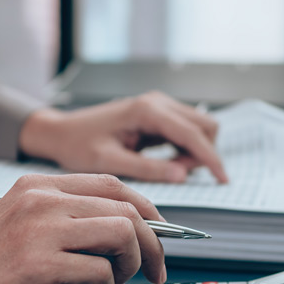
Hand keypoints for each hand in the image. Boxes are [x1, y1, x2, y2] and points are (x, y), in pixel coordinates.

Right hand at [0, 174, 165, 283]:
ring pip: (123, 234)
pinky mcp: (37, 266)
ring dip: (128, 267)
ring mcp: (39, 230)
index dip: (149, 212)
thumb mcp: (20, 226)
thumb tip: (125, 230)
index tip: (159, 238)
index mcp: (38, 186)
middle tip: (153, 273)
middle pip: (128, 209)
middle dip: (153, 246)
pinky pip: (100, 272)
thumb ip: (64, 219)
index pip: (114, 185)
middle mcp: (41, 200)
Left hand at [18, 91, 227, 183]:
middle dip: (202, 154)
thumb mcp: (110, 163)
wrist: (60, 132)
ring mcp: (158, 107)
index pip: (193, 134)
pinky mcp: (157, 116)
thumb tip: (182, 175)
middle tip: (179, 176)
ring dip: (194, 153)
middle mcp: (157, 103)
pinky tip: (166, 164)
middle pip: (205, 126)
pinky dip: (185, 150)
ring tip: (168, 171)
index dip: (211, 159)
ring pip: (199, 128)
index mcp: (147, 110)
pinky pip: (185, 133)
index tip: (222, 180)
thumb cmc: (78, 145)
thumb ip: (147, 169)